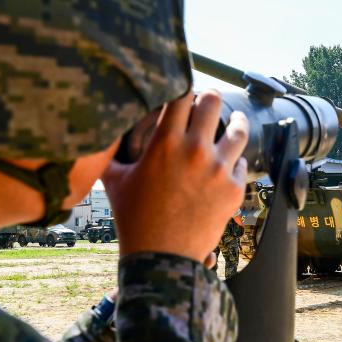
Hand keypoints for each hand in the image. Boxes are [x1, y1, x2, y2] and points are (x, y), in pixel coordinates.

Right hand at [103, 91, 248, 262]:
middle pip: (212, 101)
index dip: (182, 84)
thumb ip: (111, 154)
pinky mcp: (234, 188)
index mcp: (166, 142)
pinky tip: (228, 162)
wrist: (162, 257)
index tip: (182, 86)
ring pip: (238, 130)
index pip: (180, 94)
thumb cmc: (134, 219)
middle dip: (209, 98)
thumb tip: (99, 137)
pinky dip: (234, 161)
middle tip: (208, 100)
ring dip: (235, 122)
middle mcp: (196, 150)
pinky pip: (241, 163)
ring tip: (235, 119)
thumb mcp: (115, 182)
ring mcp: (219, 169)